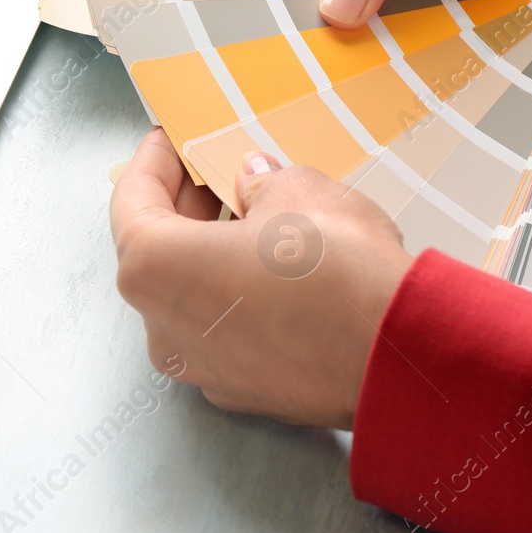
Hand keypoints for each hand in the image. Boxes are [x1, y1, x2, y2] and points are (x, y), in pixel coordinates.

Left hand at [110, 129, 413, 427]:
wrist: (399, 357)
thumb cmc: (337, 269)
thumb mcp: (296, 191)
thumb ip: (260, 182)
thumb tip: (255, 183)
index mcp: (155, 270)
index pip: (132, 203)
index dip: (153, 162)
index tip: (169, 140)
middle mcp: (164, 329)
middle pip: (158, 254)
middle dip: (186, 208)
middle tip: (215, 171)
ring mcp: (203, 369)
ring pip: (194, 297)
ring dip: (214, 254)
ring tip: (255, 215)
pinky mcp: (246, 392)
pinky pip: (229, 331)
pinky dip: (241, 297)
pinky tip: (279, 270)